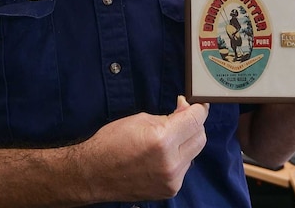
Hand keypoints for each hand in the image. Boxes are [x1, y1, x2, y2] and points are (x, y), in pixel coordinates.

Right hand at [80, 96, 208, 201]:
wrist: (94, 174)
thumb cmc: (112, 142)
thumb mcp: (140, 119)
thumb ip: (169, 116)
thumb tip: (187, 111)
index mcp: (162, 139)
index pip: (195, 120)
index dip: (198, 109)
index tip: (197, 105)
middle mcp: (171, 162)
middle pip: (200, 138)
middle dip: (194, 125)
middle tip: (181, 119)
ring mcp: (172, 179)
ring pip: (194, 154)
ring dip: (186, 143)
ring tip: (166, 140)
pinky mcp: (170, 190)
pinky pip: (183, 168)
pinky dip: (178, 159)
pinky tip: (161, 156)